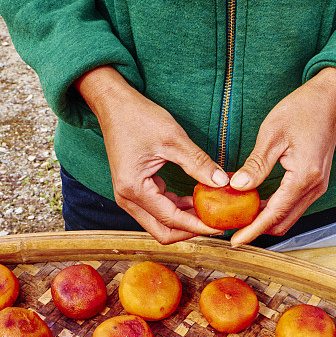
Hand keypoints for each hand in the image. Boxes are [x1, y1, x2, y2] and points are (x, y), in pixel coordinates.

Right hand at [74, 67, 228, 243]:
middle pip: (163, 232)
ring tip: (210, 212)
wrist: (113, 104)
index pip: (170, 219)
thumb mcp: (173, 138)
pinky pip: (158, 211)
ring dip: (184, 221)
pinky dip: (177, 210)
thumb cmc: (137, 116)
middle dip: (190, 231)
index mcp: (134, 189)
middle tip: (215, 224)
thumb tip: (222, 182)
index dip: (197, 226)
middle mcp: (127, 199)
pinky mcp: (134, 192)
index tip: (219, 227)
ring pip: (160, 224)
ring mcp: (128, 197)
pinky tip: (195, 200)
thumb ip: (198, 163)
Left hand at [229, 67, 335, 246]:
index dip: (252, 230)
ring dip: (266, 221)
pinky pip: (294, 206)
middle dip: (258, 230)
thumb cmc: (303, 109)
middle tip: (233, 230)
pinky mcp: (316, 183)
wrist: (332, 97)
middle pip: (283, 223)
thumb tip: (237, 187)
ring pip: (289, 217)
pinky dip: (276, 210)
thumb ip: (256, 165)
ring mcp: (318, 187)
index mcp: (304, 178)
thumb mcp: (272, 133)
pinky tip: (258, 204)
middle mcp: (314, 188)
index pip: (274, 214)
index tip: (235, 242)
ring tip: (242, 218)